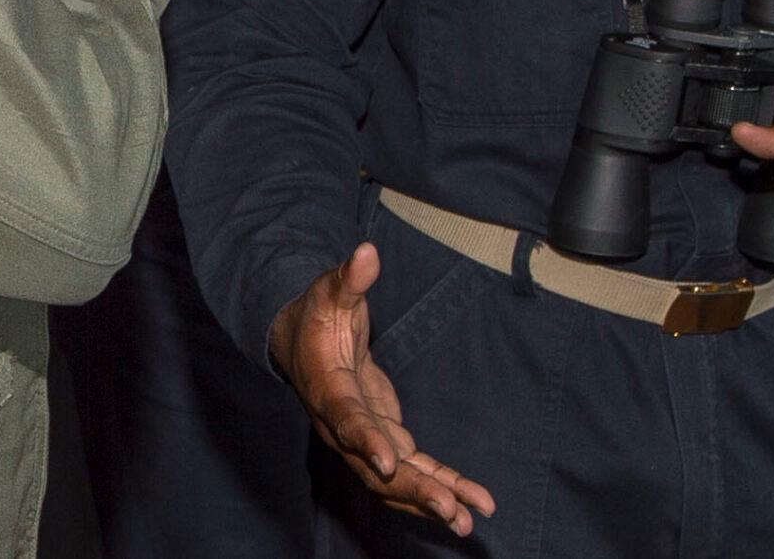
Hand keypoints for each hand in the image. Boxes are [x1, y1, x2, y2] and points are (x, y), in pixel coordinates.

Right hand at [269, 244, 496, 535]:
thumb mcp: (330, 293)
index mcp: (328, 390)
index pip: (347, 420)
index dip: (366, 441)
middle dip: (414, 489)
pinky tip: (470, 506)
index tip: (388, 463)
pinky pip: (414, 472)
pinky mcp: (385, 442)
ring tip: (467, 521)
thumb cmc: (318, 316)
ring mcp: (364, 441)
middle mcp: (343, 427)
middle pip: (376, 467)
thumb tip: (366, 253)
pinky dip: (441, 488)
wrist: (303, 345)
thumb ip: (349, 279)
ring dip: (431, 501)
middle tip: (449, 510)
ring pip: (396, 481)